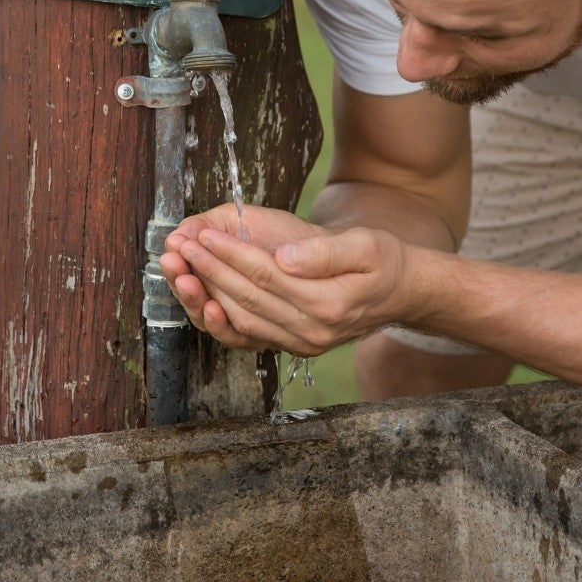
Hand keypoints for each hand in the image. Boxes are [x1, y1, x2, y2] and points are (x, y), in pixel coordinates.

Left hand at [161, 219, 411, 355]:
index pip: (267, 276)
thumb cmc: (384, 261)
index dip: (231, 254)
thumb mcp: (367, 245)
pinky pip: (249, 337)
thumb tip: (284, 258)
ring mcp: (303, 344)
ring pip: (242, 322)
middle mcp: (313, 332)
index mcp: (330, 304)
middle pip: (248, 299)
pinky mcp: (295, 347)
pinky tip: (202, 302)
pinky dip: (221, 321)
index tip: (203, 234)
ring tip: (181, 271)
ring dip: (206, 296)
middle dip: (209, 272)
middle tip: (179, 248)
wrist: (401, 294)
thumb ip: (326, 252)